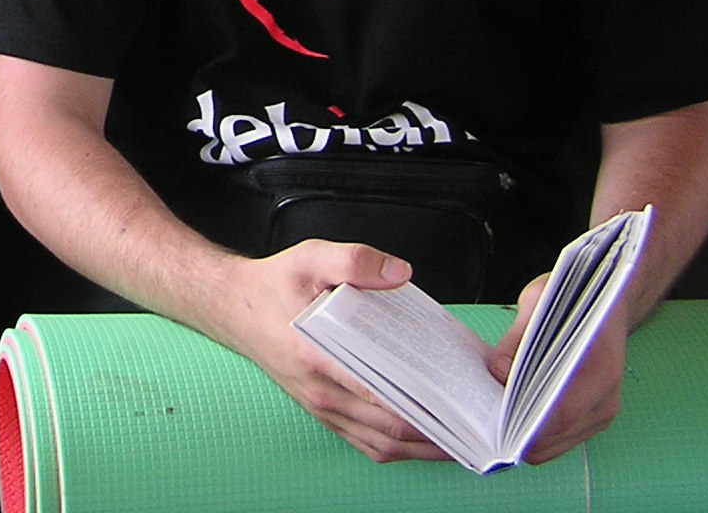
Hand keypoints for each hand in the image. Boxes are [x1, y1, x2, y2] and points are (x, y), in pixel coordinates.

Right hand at [214, 240, 445, 463]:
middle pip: (389, 428)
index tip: (458, 405)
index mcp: (318, 356)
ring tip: (460, 440)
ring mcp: (321, 406)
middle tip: (475, 427)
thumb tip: (399, 273)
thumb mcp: (309, 257)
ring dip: (422, 448)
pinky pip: (365, 443)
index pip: (381, 394)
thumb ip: (354, 260)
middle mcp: (321, 391)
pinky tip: (421, 441)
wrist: (232, 307)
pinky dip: (397, 449)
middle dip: (436, 433)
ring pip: (381, 444)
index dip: (423, 405)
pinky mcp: (322, 411)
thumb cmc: (272, 286)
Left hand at [488, 272, 626, 462]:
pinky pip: (564, 437)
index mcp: (597, 365)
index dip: (526, 426)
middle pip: (557, 434)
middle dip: (518, 435)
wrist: (609, 301)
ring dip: (527, 437)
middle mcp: (606, 395)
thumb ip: (516, 338)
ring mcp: (603, 409)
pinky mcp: (596, 415)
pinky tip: (515, 419)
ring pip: (560, 442)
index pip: (562, 412)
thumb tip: (497, 370)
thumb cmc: (574, 299)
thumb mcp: (539, 302)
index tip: (495, 426)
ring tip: (495, 422)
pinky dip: (538, 434)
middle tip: (484, 426)